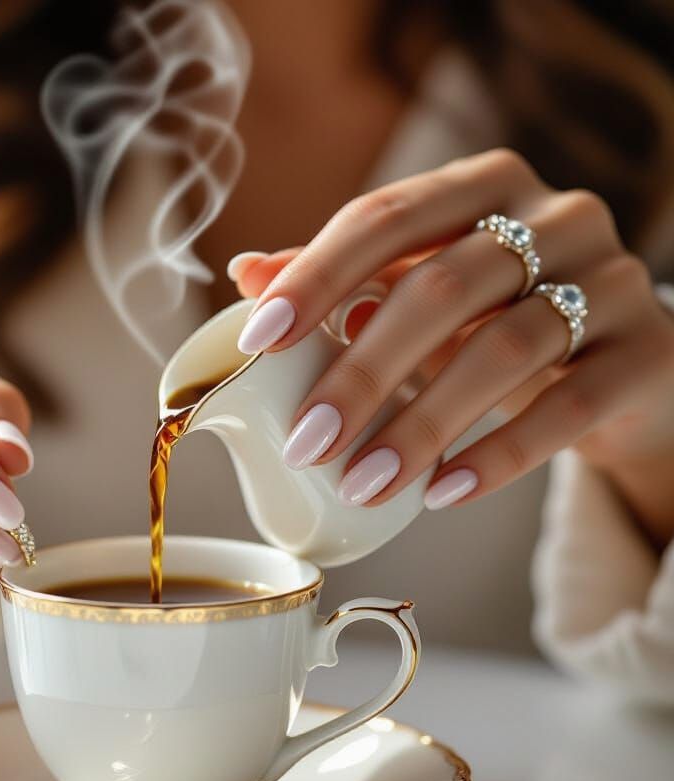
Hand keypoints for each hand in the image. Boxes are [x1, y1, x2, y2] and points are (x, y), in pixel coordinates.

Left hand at [228, 149, 673, 544]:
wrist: (622, 366)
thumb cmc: (500, 322)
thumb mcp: (424, 293)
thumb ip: (345, 281)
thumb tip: (247, 274)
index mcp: (484, 188)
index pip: (385, 217)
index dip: (316, 276)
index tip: (257, 342)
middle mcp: (556, 217)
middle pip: (443, 287)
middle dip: (363, 372)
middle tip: (308, 443)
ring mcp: (612, 280)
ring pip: (506, 350)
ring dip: (423, 425)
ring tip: (363, 483)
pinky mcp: (648, 352)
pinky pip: (570, 406)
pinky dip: (500, 453)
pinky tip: (442, 492)